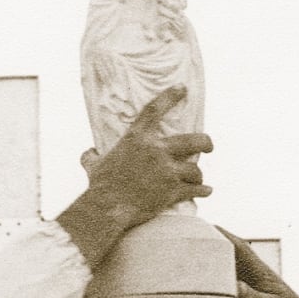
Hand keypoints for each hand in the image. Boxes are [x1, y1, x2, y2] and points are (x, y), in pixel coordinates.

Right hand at [89, 87, 213, 224]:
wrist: (107, 208)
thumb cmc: (99, 186)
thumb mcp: (93, 165)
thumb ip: (93, 156)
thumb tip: (89, 153)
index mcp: (136, 138)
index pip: (155, 110)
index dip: (170, 96)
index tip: (182, 88)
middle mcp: (156, 151)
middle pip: (193, 141)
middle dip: (206, 143)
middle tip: (209, 146)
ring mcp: (167, 172)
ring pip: (195, 170)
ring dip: (198, 175)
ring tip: (199, 179)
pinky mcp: (172, 191)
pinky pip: (195, 190)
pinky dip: (202, 191)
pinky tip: (206, 191)